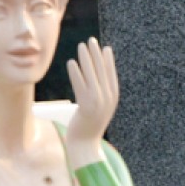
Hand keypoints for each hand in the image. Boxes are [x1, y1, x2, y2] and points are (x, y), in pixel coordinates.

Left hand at [66, 37, 119, 166]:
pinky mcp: (86, 106)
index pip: (111, 74)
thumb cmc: (88, 126)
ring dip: (86, 58)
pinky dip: (76, 73)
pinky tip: (71, 62)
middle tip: (91, 40)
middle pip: (102, 71)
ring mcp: (98, 102)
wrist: (86, 145)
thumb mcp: (98, 108)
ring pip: (91, 74)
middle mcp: (108, 98)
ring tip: (81, 46)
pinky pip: (80, 85)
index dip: (107, 60)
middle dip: (96, 54)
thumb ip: (99, 94)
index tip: (104, 48)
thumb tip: (93, 79)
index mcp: (113, 98)